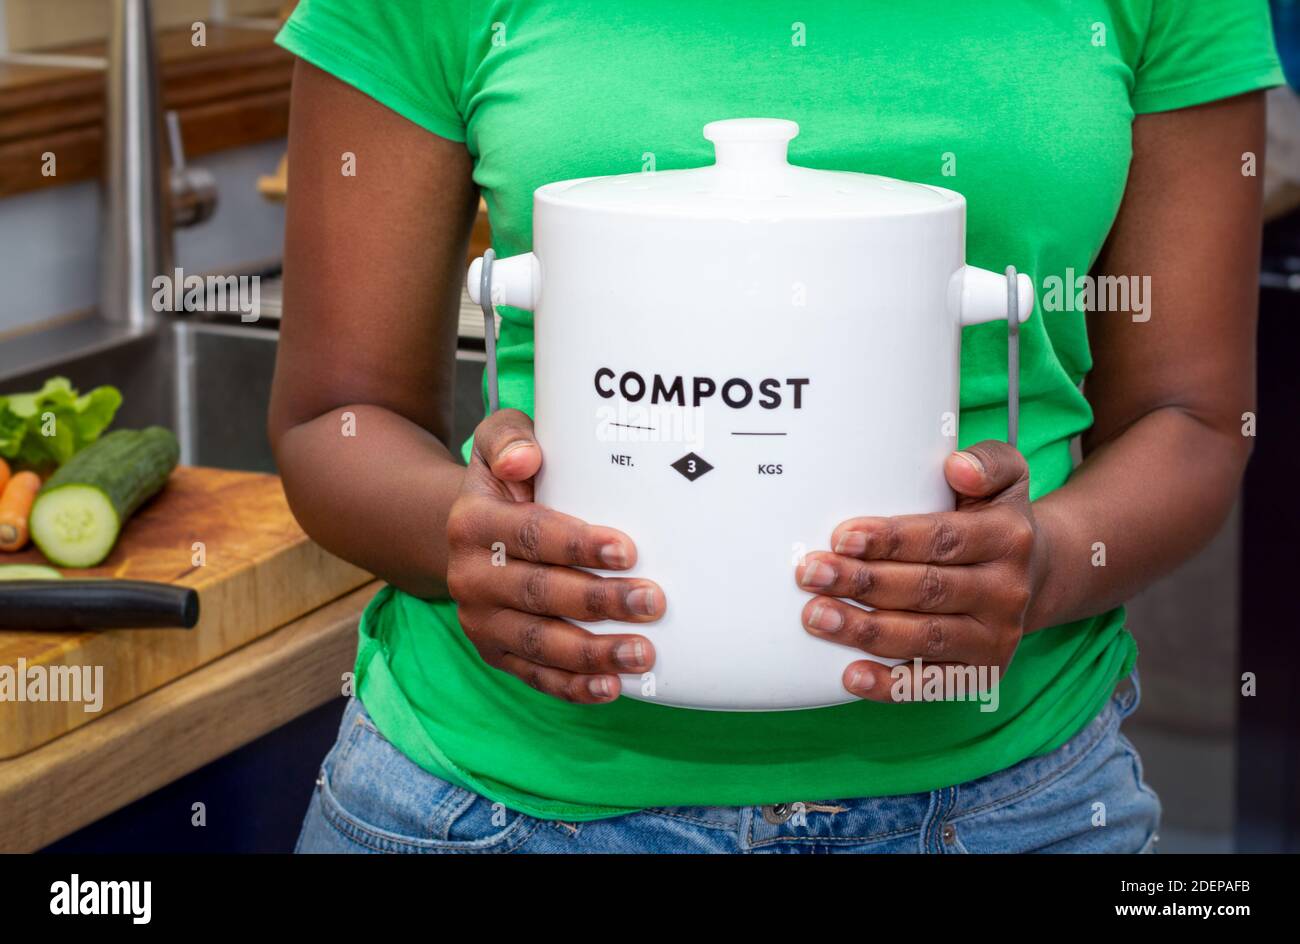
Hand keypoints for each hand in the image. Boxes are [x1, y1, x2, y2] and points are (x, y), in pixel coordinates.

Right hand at [446, 409, 661, 702]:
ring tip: (642, 653)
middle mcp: (469, 575)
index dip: (577, 544)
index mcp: (472, 522)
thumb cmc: (510, 480)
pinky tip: (611, 687)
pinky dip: (572, 686)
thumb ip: (510, 438)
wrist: (475, 533)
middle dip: (598, 600)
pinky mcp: (495, 653)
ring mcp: (481, 620)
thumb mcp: (500, 442)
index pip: (529, 533)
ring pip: (538, 643)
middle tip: (653, 601)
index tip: (626, 550)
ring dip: (592, 653)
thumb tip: (524, 458)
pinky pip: (534, 675)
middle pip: (538, 592)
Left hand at [794, 440, 1043, 702]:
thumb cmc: (993, 519)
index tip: (842, 537)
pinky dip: (892, 686)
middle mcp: (1007, 591)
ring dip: (866, 631)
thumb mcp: (1005, 476)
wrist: (1037, 574)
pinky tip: (850, 676)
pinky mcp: (982, 672)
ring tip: (816, 617)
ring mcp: (996, 637)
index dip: (891, 540)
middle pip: (927, 589)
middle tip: (810, 575)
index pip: (943, 539)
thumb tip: (957, 466)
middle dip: (863, 583)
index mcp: (1008, 538)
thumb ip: (987, 461)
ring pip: (925, 638)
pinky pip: (933, 685)